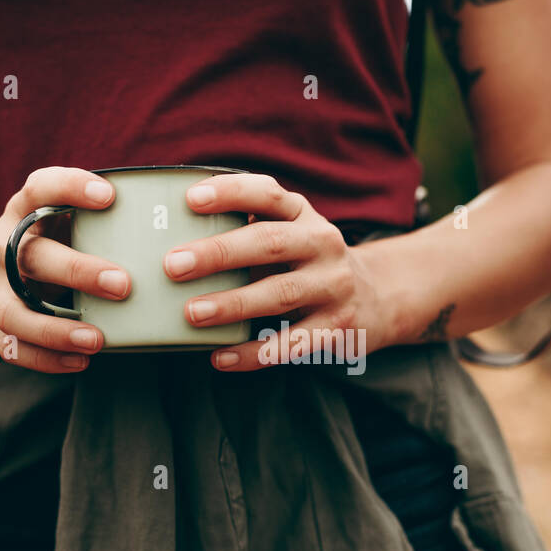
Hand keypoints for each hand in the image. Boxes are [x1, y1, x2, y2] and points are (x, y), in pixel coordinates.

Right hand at [0, 167, 129, 372]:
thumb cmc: (48, 244)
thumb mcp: (61, 222)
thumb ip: (98, 222)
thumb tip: (169, 229)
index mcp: (22, 211)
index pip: (40, 189)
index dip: (70, 187)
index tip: (109, 195)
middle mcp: (1, 246)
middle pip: (33, 256)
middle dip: (78, 271)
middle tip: (123, 285)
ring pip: (15, 311)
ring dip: (56, 329)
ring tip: (97, 340)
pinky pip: (12, 346)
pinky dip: (46, 358)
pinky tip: (80, 361)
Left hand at [164, 174, 392, 370]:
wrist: (376, 297)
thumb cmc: (307, 262)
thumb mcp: (290, 232)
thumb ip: (249, 228)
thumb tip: (175, 239)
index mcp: (303, 215)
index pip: (268, 194)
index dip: (230, 193)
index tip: (190, 200)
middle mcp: (322, 244)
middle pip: (270, 243)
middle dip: (220, 253)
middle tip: (174, 265)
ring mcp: (332, 286)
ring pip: (280, 293)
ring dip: (233, 304)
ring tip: (192, 313)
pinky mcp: (336, 327)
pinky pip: (291, 343)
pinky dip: (253, 353)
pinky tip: (220, 357)